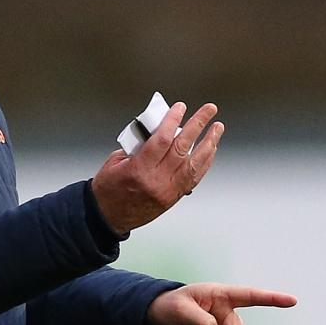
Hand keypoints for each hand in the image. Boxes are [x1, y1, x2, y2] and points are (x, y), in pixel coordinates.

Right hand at [91, 102, 223, 234]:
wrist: (108, 217)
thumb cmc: (108, 189)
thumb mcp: (115, 162)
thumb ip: (137, 146)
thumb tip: (157, 130)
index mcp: (139, 169)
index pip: (162, 140)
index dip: (173, 120)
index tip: (180, 107)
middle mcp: (157, 181)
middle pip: (182, 148)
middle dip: (198, 125)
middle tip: (209, 110)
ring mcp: (168, 190)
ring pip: (195, 163)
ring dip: (208, 143)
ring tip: (217, 128)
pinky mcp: (174, 197)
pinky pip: (194, 177)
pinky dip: (205, 161)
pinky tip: (210, 150)